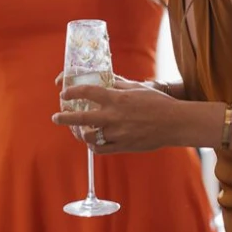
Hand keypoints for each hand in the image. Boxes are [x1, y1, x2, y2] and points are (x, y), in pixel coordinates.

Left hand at [52, 78, 179, 152]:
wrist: (174, 123)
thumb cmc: (158, 103)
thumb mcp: (137, 88)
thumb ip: (119, 86)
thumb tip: (106, 82)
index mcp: (116, 99)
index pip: (86, 93)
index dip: (71, 92)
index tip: (64, 93)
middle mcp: (113, 117)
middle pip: (79, 119)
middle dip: (63, 118)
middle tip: (56, 117)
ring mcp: (116, 134)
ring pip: (88, 137)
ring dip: (80, 133)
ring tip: (78, 130)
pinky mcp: (122, 146)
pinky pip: (100, 149)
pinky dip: (93, 145)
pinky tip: (92, 141)